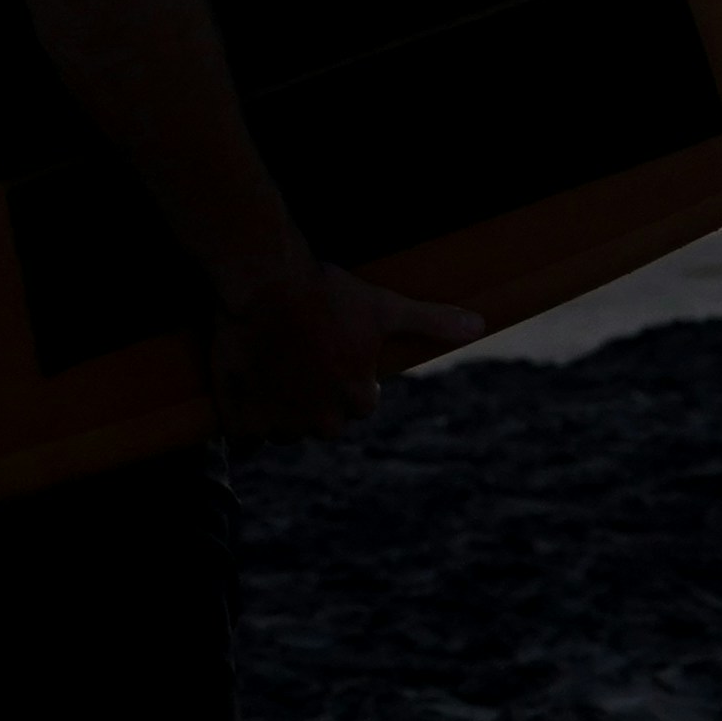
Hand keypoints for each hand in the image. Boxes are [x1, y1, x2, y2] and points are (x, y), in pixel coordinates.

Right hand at [206, 253, 483, 441]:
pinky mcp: (241, 416)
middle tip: (303, 358)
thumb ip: (432, 322)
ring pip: (285, 431)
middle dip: (316, 398)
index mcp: (356, 398)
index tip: (335, 351)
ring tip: (273, 368)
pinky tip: (245, 394)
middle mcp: (320, 419)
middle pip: (324, 423)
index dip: (350, 377)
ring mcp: (279, 420)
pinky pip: (246, 439)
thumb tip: (480, 325)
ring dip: (282, 411)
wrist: (265, 280)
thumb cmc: (328, 291)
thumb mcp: (384, 306)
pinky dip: (245, 426)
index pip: (361, 405)